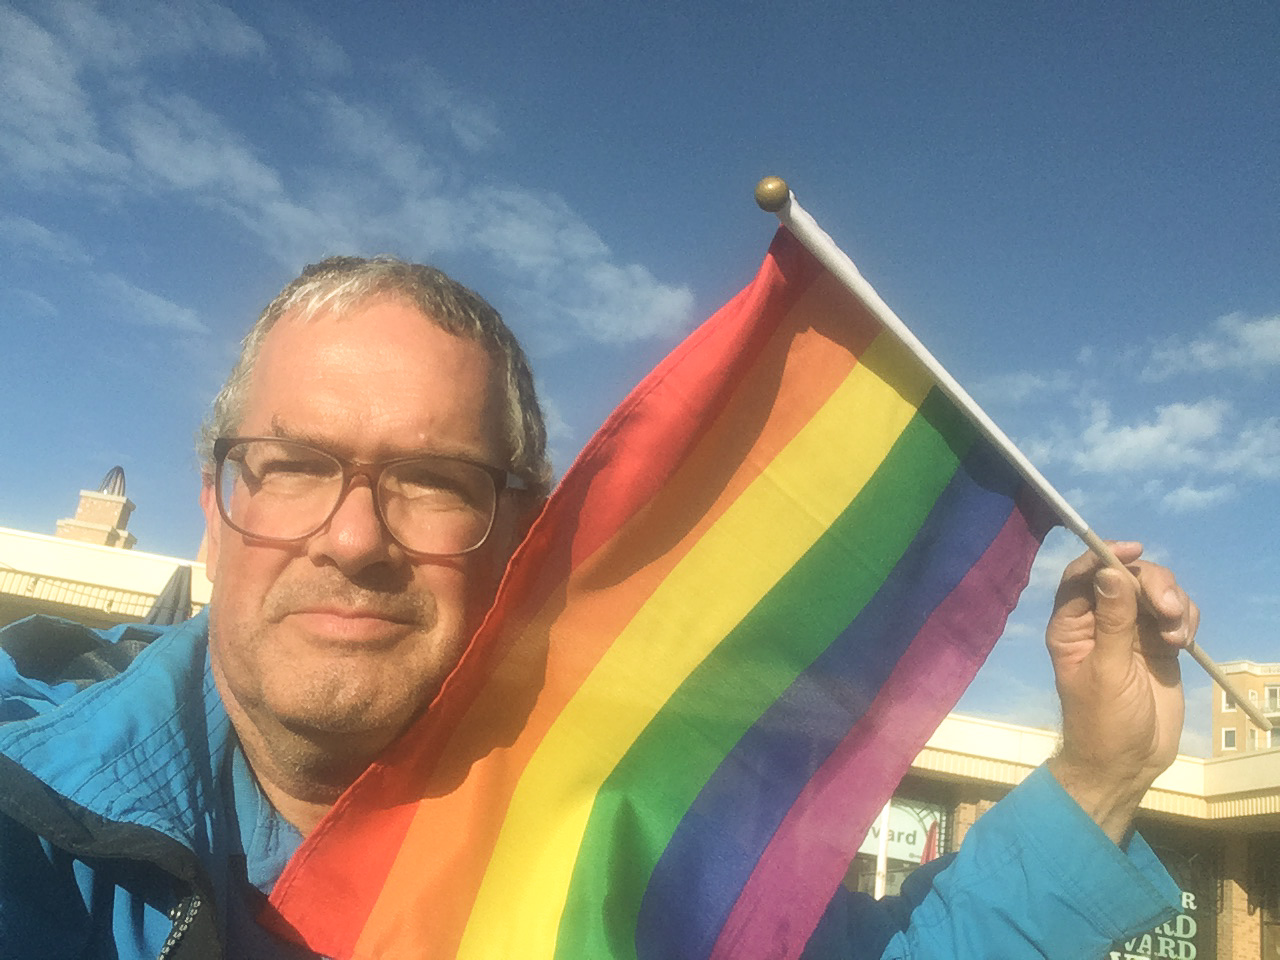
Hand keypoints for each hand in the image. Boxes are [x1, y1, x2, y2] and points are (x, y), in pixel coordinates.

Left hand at [1044, 541, 1197, 844]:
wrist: (1128, 762)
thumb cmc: (1104, 721)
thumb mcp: (1107, 670)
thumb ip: (1113, 620)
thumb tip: (1110, 572)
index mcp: (1071, 625)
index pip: (1082, 575)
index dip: (1104, 556)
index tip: (1133, 551)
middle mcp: (1099, 621)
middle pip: (1126, 577)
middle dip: (1152, 584)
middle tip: (1169, 610)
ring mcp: (1131, 630)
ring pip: (1155, 591)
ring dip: (1173, 603)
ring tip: (1178, 637)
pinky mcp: (1159, 643)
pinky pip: (1175, 613)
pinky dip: (1185, 618)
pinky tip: (1184, 643)